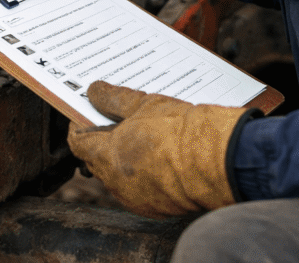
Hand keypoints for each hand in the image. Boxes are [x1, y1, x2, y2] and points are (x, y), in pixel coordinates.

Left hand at [67, 81, 247, 218]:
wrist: (220, 161)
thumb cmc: (183, 132)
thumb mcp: (144, 104)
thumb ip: (113, 99)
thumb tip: (94, 91)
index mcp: (108, 156)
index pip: (78, 142)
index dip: (80, 125)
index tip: (87, 112)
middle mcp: (116, 183)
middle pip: (96, 159)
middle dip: (103, 140)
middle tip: (117, 120)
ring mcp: (136, 198)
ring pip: (118, 176)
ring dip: (123, 158)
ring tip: (141, 136)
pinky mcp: (156, 208)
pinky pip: (139, 189)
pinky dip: (142, 174)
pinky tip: (157, 156)